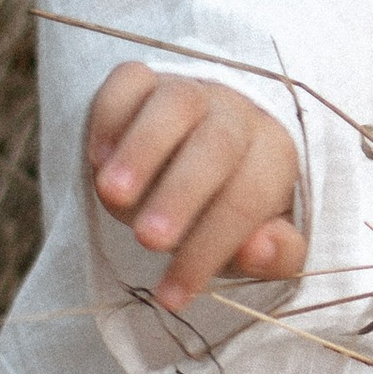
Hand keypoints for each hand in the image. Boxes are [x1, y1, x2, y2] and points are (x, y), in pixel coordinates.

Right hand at [85, 62, 307, 311]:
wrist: (197, 153)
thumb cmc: (228, 209)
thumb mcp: (259, 242)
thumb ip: (274, 254)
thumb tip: (261, 249)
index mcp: (275, 154)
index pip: (250, 196)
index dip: (212, 246)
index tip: (172, 295)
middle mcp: (236, 115)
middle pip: (218, 144)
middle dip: (183, 194)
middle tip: (149, 240)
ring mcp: (189, 90)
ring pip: (176, 102)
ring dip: (143, 150)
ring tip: (113, 197)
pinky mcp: (144, 79)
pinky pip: (130, 80)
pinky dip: (111, 114)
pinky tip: (97, 157)